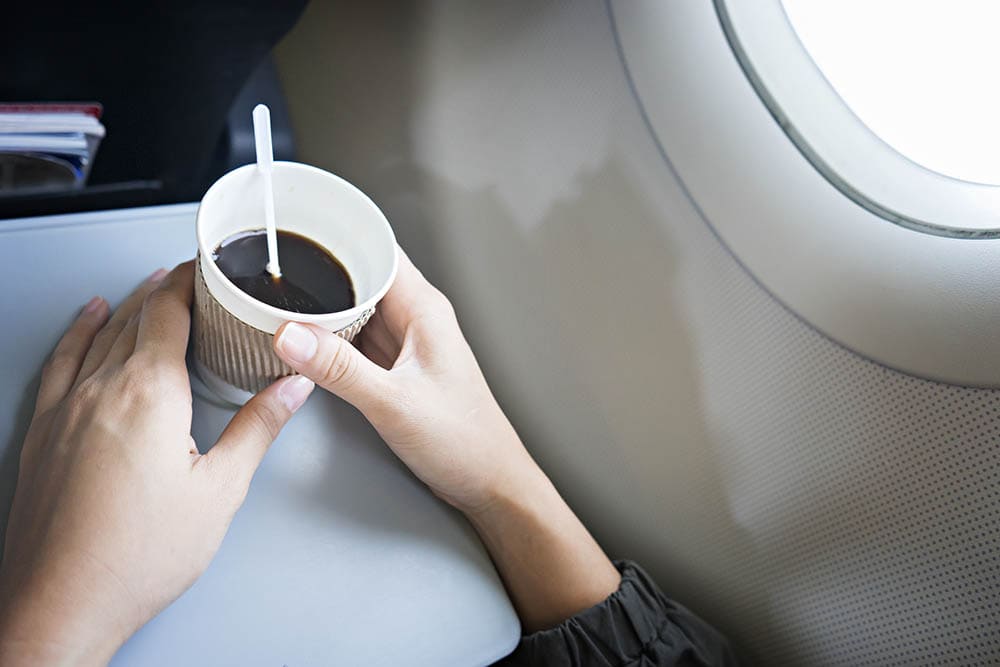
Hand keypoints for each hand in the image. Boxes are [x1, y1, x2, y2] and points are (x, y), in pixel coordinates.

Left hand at [0, 263, 313, 665]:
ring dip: (128, 304)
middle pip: (135, 316)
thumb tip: (291, 386)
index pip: (168, 312)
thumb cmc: (137, 557)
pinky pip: (62, 361)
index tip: (207, 267)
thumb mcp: (219, 491)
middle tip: (192, 275)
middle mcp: (101, 390)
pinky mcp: (44, 431)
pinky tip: (88, 320)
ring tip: (150, 286)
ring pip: (99, 334)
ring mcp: (66, 408)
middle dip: (166, 288)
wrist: (62, 604)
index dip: (188, 282)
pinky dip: (79, 332)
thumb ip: (258, 428)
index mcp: (149, 394)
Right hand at [273, 250, 533, 514]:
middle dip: (318, 269)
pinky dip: (328, 336)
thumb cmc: (464, 441)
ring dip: (321, 305)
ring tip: (276, 298)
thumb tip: (290, 333)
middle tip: (270, 266)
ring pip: (355, 307)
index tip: (297, 225)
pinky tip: (303, 341)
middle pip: (360, 274)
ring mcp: (405, 343)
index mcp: (424, 309)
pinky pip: (355, 338)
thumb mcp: (394, 403)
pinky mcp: (395, 368)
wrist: (489, 481)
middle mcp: (416, 318)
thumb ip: (340, 368)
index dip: (338, 233)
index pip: (377, 248)